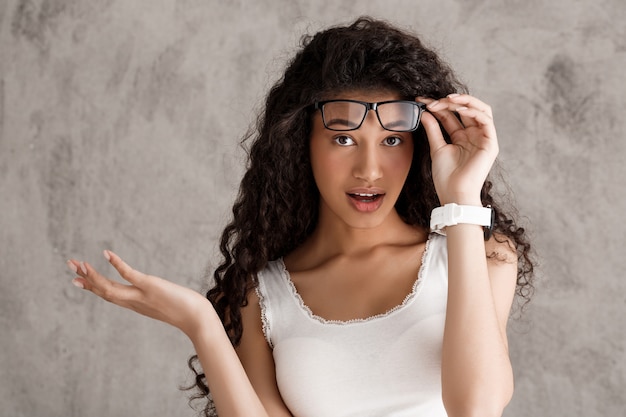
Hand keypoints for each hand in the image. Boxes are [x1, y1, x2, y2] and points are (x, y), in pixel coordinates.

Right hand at [67, 251, 214, 338]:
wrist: (197, 319)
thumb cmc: (188, 313)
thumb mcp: (168, 306)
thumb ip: (161, 301)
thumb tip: (162, 295)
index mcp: (136, 305)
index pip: (110, 295)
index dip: (93, 288)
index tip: (78, 281)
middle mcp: (134, 302)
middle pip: (104, 291)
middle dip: (86, 279)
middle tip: (70, 266)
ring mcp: (141, 295)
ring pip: (110, 287)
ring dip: (93, 275)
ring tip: (78, 263)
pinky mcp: (150, 286)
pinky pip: (129, 275)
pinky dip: (116, 264)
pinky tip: (106, 254)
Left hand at [418, 94, 497, 205]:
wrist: (454, 193)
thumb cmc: (446, 176)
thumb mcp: (437, 148)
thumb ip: (433, 129)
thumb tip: (425, 112)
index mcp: (461, 137)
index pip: (451, 115)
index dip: (437, 105)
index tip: (421, 101)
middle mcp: (473, 135)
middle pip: (465, 109)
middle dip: (448, 102)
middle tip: (432, 102)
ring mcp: (483, 138)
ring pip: (479, 109)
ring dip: (463, 101)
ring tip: (446, 100)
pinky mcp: (490, 143)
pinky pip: (486, 120)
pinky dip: (473, 111)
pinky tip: (459, 109)